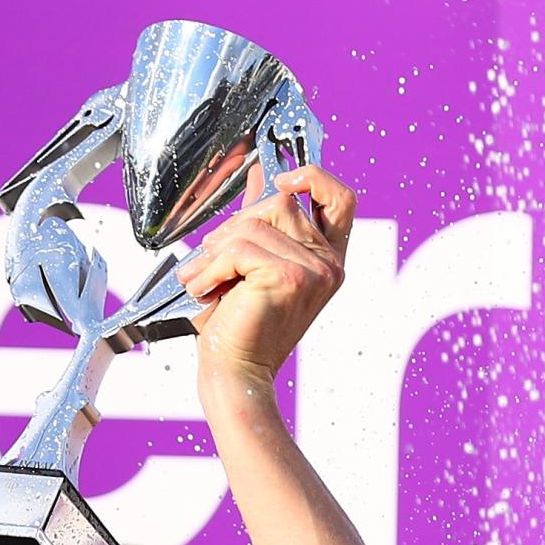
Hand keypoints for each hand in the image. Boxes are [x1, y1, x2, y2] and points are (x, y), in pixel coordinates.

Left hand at [179, 164, 355, 394]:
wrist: (235, 371)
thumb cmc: (240, 325)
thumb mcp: (251, 262)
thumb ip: (260, 219)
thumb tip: (259, 174)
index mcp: (326, 258)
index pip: (340, 199)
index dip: (314, 176)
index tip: (282, 180)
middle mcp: (328, 264)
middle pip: (280, 203)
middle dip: (235, 224)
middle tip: (212, 259)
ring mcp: (314, 270)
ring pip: (254, 223)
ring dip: (216, 249)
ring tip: (203, 277)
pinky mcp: (290, 277)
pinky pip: (239, 248)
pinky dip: (211, 267)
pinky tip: (205, 288)